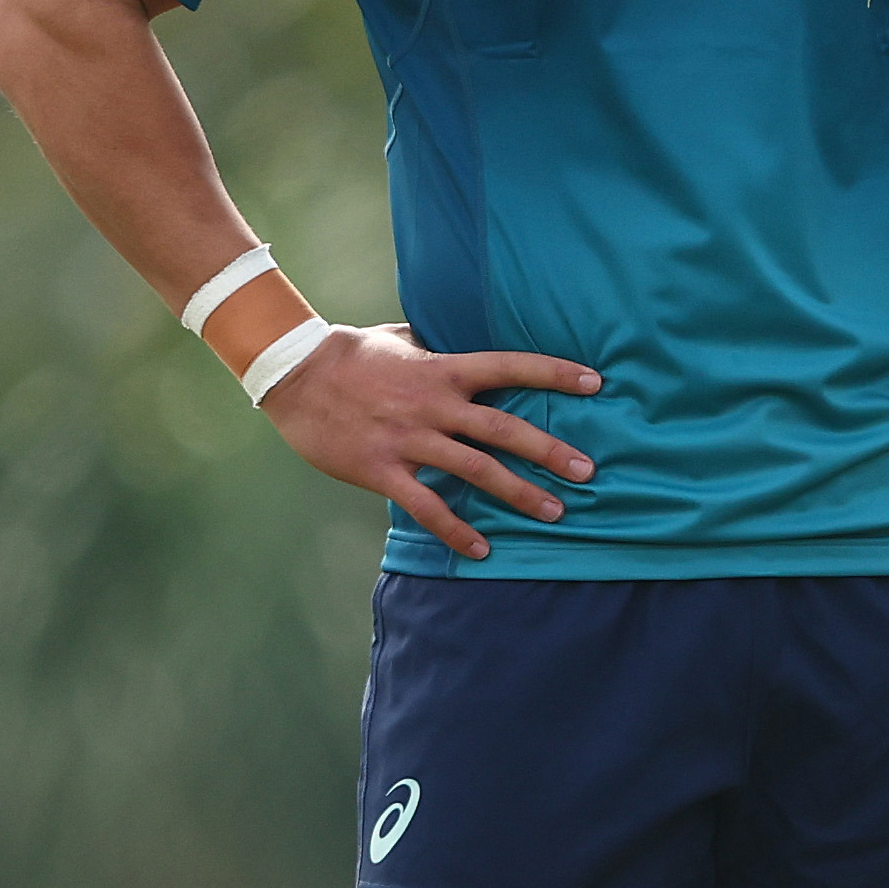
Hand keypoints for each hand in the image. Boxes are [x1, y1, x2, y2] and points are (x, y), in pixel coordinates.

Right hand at [258, 326, 601, 563]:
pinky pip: (426, 505)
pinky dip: (456, 530)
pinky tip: (483, 549)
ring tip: (554, 512)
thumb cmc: (350, 353)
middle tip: (587, 470)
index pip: (509, 366)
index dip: (554, 372)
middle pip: (503, 429)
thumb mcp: (401, 339)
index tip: (595, 383)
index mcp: (442, 369)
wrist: (293, 373)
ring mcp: (408, 439)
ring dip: (517, 493)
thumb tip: (463, 340)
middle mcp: (432, 405)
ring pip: (474, 470)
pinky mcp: (382, 470)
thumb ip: (437, 345)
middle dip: (548, 450)